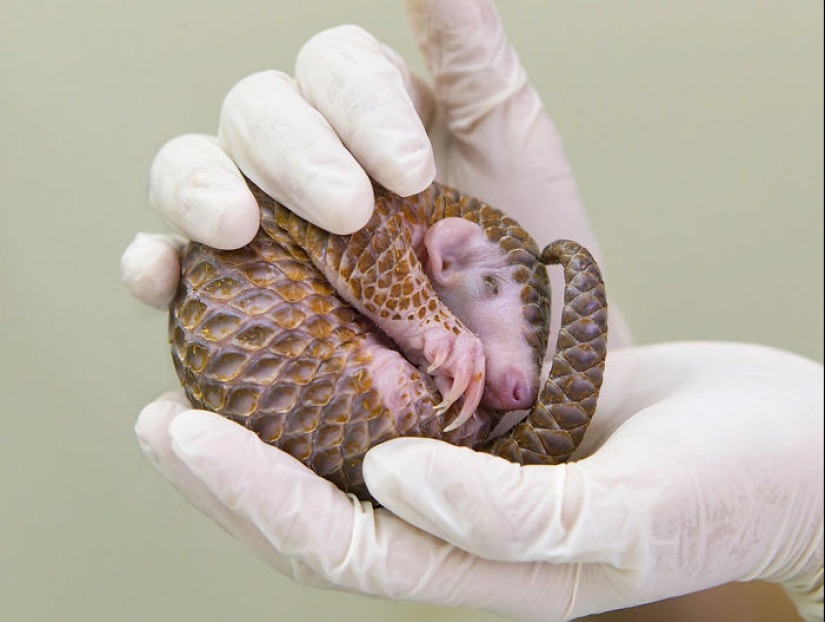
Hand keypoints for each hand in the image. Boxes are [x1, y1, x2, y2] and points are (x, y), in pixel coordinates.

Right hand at [122, 0, 610, 316]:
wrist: (523, 357)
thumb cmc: (521, 250)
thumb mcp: (511, 139)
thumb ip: (468, 48)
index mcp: (366, 114)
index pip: (330, 68)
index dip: (357, 105)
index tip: (408, 174)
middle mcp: (305, 160)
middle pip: (255, 113)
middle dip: (293, 153)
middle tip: (349, 213)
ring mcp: (264, 227)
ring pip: (190, 172)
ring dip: (199, 190)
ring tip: (235, 228)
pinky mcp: (240, 299)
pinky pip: (168, 267)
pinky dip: (150, 264)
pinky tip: (161, 278)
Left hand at [137, 342, 822, 620]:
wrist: (790, 442)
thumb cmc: (731, 487)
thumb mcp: (630, 511)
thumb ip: (514, 518)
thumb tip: (391, 482)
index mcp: (484, 569)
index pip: (341, 547)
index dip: (253, 499)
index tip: (179, 434)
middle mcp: (464, 527)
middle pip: (322, 511)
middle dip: (234, 474)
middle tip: (159, 417)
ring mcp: (477, 474)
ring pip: (350, 455)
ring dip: (277, 418)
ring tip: (206, 371)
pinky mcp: (498, 418)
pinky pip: (403, 399)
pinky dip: (348, 373)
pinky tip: (314, 333)